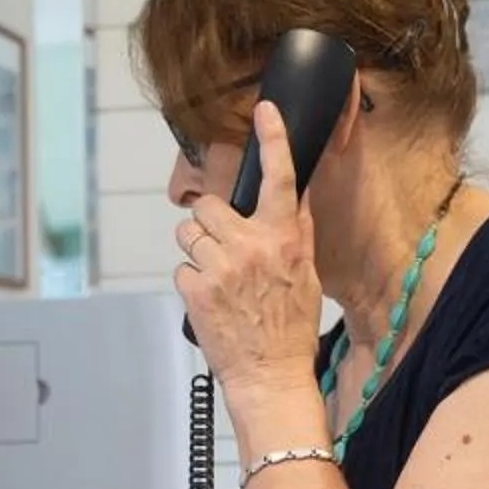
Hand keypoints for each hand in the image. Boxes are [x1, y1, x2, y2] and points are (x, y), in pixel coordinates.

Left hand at [176, 101, 328, 443]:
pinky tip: (211, 300)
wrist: (270, 377)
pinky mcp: (195, 290)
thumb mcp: (306, 275)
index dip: (273, 139)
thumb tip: (294, 195)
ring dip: (197, 251)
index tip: (265, 111)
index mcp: (284, 240)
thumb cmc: (291, 329)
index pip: (281, 179)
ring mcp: (220, 267)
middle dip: (210, 223)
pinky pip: (181, 268)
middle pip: (208, 206)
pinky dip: (191, 282)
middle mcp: (251, 247)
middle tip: (224, 248)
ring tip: (217, 277)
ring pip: (189, 235)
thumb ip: (295, 232)